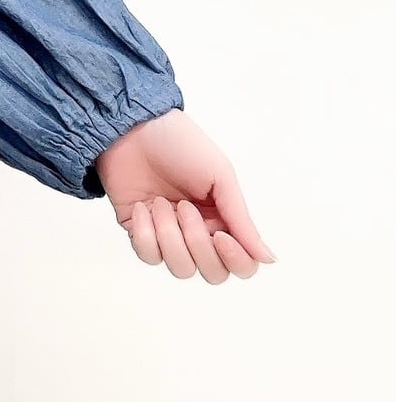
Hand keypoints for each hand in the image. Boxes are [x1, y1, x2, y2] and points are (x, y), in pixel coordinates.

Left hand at [93, 108, 276, 282]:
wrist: (132, 128)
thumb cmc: (180, 145)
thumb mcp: (220, 177)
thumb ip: (241, 220)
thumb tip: (269, 259)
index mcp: (225, 219)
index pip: (242, 264)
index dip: (235, 259)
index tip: (219, 234)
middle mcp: (199, 232)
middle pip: (212, 273)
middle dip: (198, 244)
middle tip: (185, 207)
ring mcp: (168, 234)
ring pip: (181, 268)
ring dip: (170, 236)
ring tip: (161, 203)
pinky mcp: (139, 231)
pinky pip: (148, 255)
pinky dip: (145, 233)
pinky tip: (142, 207)